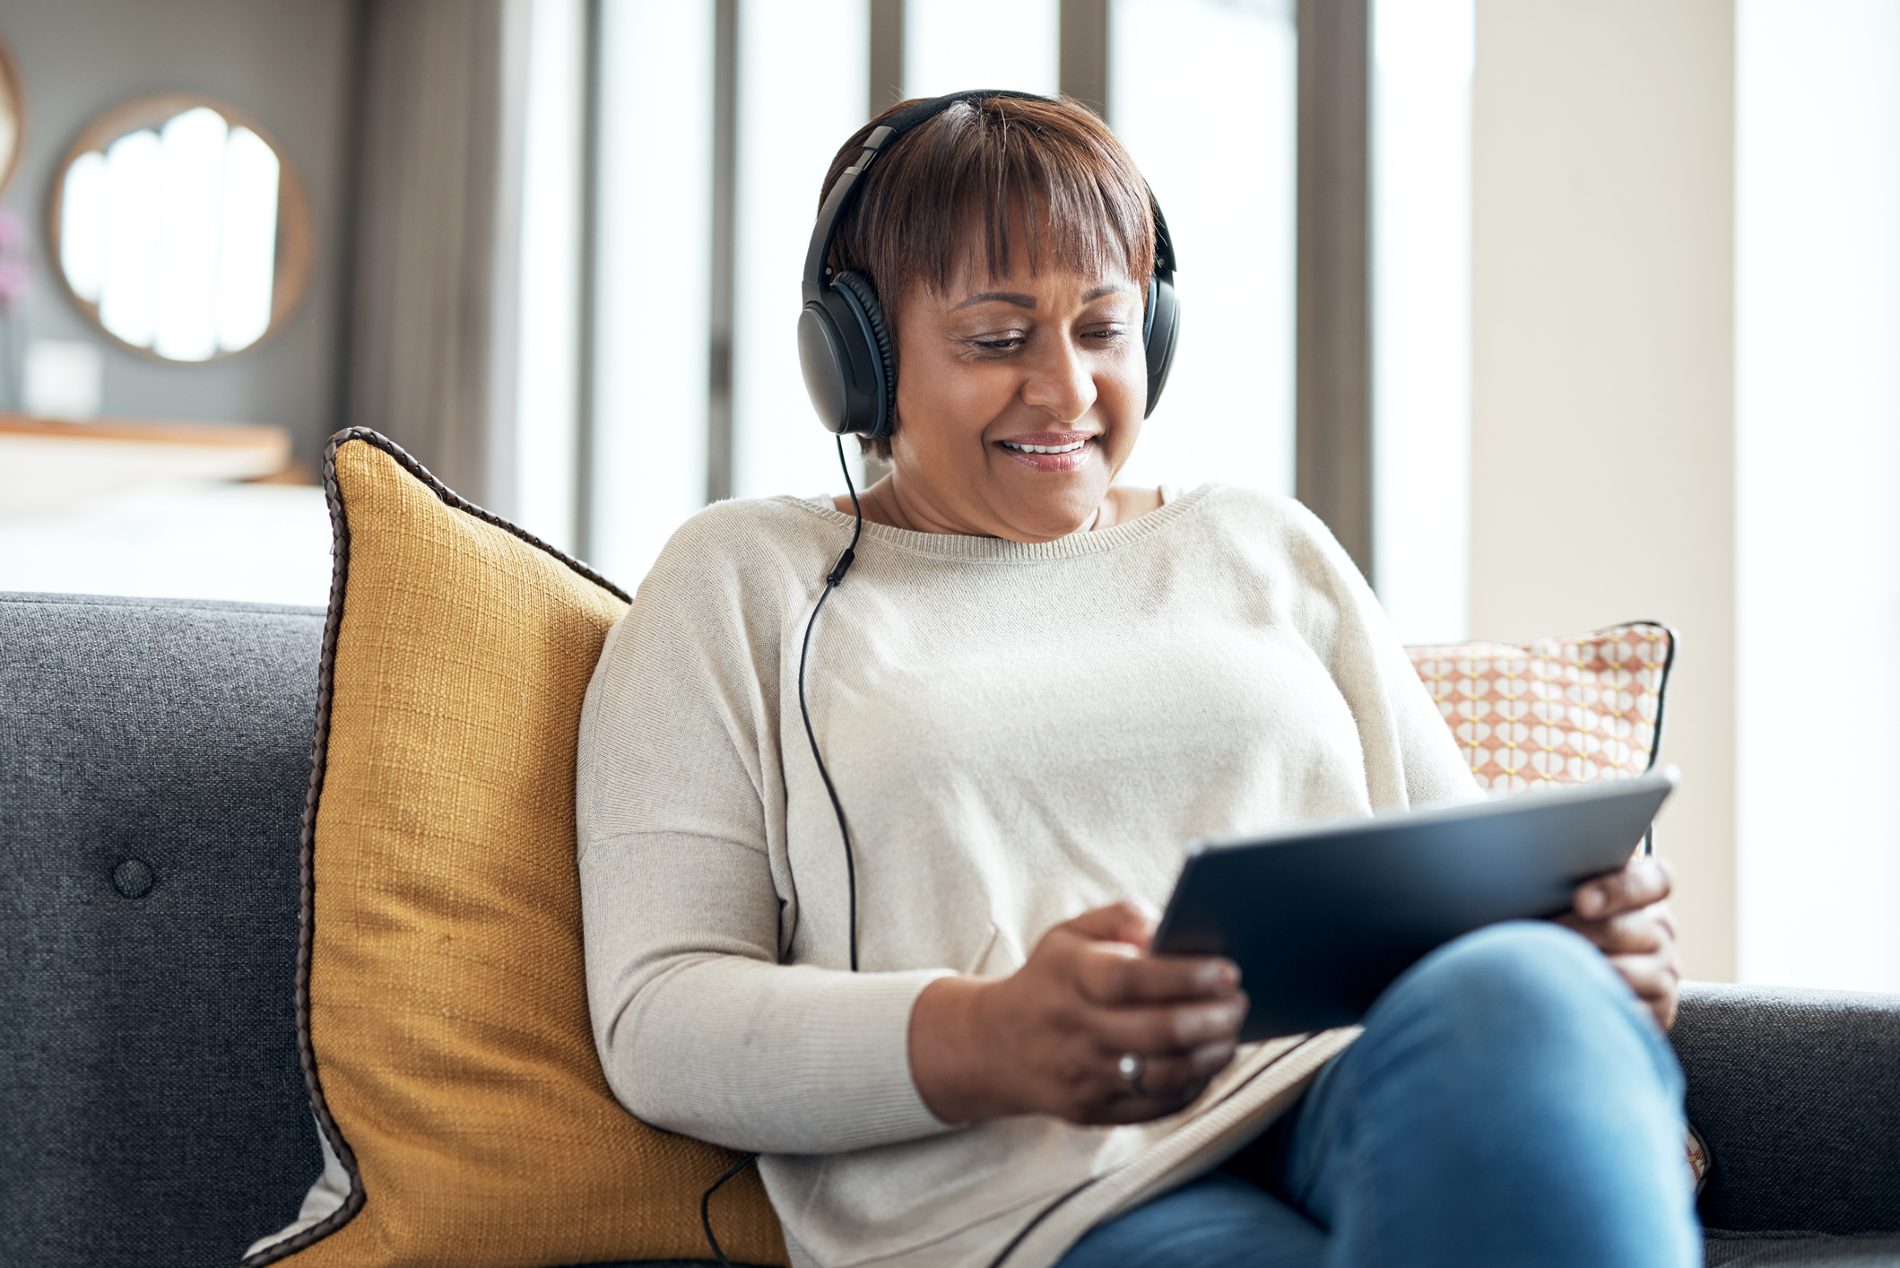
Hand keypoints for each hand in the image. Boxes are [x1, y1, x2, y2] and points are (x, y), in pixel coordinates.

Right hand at [909, 901, 1245, 1126]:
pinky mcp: (1090, 1111)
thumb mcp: (1068, 933)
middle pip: (1157, 1031)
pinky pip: (1155, 1106)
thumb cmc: (1049, 979)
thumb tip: (1168, 928)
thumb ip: (1120, 917)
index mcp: (1068, 975)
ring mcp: (1081, 1076)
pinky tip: (1207, 1064)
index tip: (1227, 971)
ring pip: (1163, 1074)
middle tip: (1240, 1003)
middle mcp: (1073, 1028)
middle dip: (1212, 1018)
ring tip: (1231, 1033)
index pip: (1133, 978)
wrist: (993, 1045)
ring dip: (1211, 1055)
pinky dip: (1192, 1086)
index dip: (1186, 975)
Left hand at [1555, 853, 1680, 1030]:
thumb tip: (1534, 858)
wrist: (1565, 971)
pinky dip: (1595, 1006)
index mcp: (1647, 892)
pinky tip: (1567, 1000)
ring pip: (1624, 973)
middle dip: (1579, 934)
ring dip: (1581, 971)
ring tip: (1544, 969)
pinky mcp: (1657, 1011)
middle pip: (1627, 929)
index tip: (1579, 901)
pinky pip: (1629, 1012)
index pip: (1654, 881)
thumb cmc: (1559, 916)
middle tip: (1541, 939)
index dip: (1618, 890)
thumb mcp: (1566, 888)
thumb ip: (1567, 871)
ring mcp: (1663, 971)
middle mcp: (1661, 929)